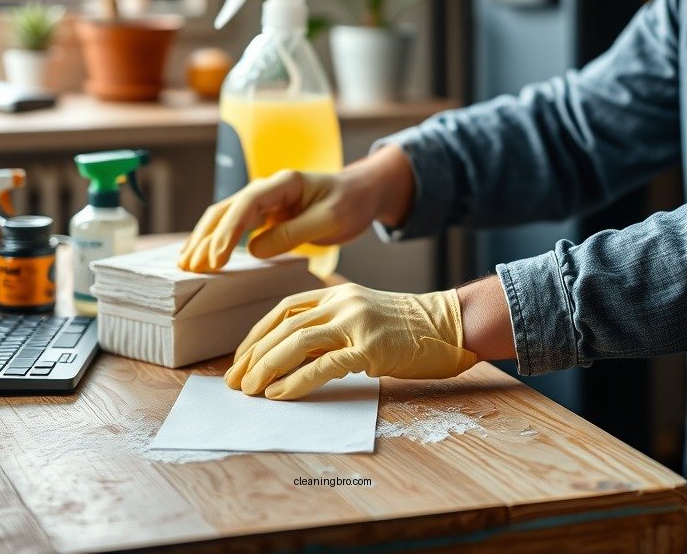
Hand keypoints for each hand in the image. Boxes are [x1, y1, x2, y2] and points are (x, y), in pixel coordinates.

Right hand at [177, 145, 413, 272]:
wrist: (362, 194)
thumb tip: (253, 250)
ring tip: (185, 264)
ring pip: (225, 218)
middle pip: (226, 209)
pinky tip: (203, 256)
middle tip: (189, 267)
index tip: (217, 258)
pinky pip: (235, 226)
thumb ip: (294, 233)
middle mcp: (268, 188)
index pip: (247, 204)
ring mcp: (264, 202)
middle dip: (205, 237)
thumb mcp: (330, 219)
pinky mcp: (265, 216)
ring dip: (204, 239)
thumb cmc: (351, 202)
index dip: (229, 231)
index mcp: (284, 182)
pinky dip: (216, 241)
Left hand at [225, 282, 478, 399]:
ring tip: (250, 390)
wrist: (452, 324)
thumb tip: (292, 357)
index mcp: (337, 293)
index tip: (240, 360)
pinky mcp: (371, 347)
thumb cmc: (409, 328)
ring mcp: (356, 322)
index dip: (256, 335)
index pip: (283, 310)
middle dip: (253, 355)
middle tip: (235, 381)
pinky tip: (279, 394)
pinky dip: (296, 381)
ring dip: (266, 367)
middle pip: (283, 326)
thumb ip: (332, 327)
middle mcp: (342, 302)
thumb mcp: (364, 315)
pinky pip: (324, 365)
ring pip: (297, 341)